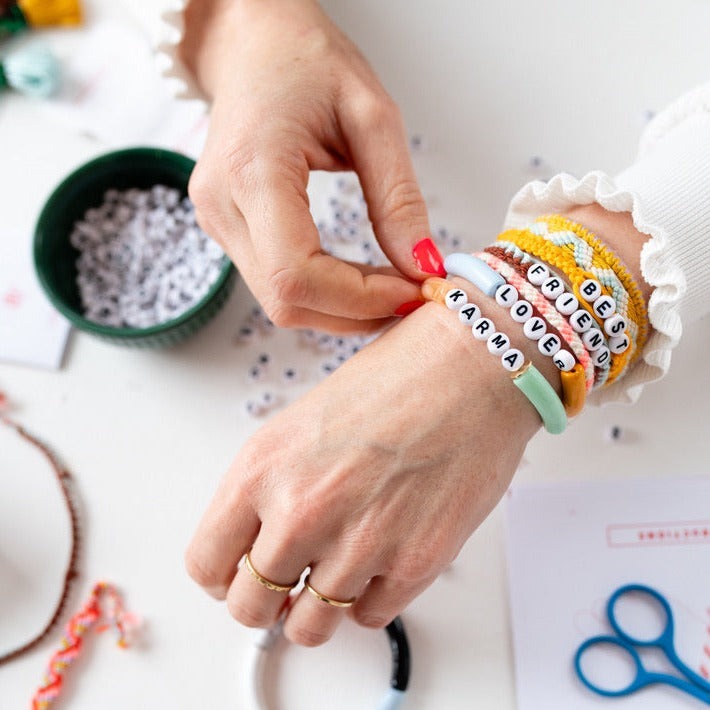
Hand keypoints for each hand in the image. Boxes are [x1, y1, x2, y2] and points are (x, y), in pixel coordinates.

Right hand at [181, 0, 443, 333]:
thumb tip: (421, 265)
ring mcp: (217, 221)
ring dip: (342, 307)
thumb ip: (398, 199)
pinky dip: (325, 292)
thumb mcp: (372, 117)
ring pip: (282, 302)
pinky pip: (277, 283)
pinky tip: (359, 275)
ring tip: (390, 281)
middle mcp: (222, 205)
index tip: (412, 289)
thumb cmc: (305, 60)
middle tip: (411, 292)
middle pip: (287, 301)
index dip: (359, 299)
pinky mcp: (226, 228)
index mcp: (252, 170)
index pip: (297, 275)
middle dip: (356, 311)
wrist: (251, 42)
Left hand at [184, 301, 542, 644]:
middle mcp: (301, 511)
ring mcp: (358, 542)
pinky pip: (368, 617)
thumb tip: (263, 538)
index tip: (238, 575)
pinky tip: (379, 562)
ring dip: (318, 607)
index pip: (205, 563)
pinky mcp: (414, 563)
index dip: (221, 577)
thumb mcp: (304, 421)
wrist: (472, 367)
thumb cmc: (397, 378)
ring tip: (336, 574)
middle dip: (266, 603)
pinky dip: (368, 598)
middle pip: (249, 608)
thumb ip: (273, 485)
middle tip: (286, 585)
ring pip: (309, 628)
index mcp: (261, 468)